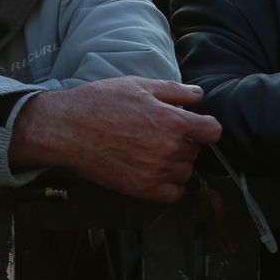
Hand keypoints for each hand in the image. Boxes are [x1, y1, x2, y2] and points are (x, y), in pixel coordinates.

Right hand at [9, 77, 220, 202]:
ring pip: (186, 172)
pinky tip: (155, 170)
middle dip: (185, 141)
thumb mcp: (137, 85)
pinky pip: (173, 194)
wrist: (67, 129)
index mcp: (171, 121)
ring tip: (154, 150)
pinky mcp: (142, 189)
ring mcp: (155, 172)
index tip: (197, 125)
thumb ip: (173, 90)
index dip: (206, 126)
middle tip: (162, 132)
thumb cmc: (99, 102)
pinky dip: (169, 184)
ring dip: (177, 162)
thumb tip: (198, 95)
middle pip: (197, 151)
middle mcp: (168, 149)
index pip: (212, 131)